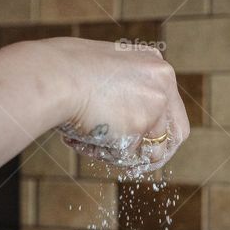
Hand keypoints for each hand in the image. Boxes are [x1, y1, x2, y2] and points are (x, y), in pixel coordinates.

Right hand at [39, 38, 190, 172]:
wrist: (53, 76)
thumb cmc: (64, 74)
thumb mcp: (104, 74)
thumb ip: (124, 92)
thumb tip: (127, 121)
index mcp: (154, 64)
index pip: (170, 108)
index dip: (156, 132)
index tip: (143, 146)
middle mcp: (163, 81)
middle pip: (177, 134)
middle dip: (156, 154)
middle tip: (136, 165)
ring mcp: (155, 103)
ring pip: (150, 151)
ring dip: (122, 154)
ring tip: (90, 142)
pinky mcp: (141, 125)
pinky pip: (127, 156)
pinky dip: (104, 154)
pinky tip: (83, 139)